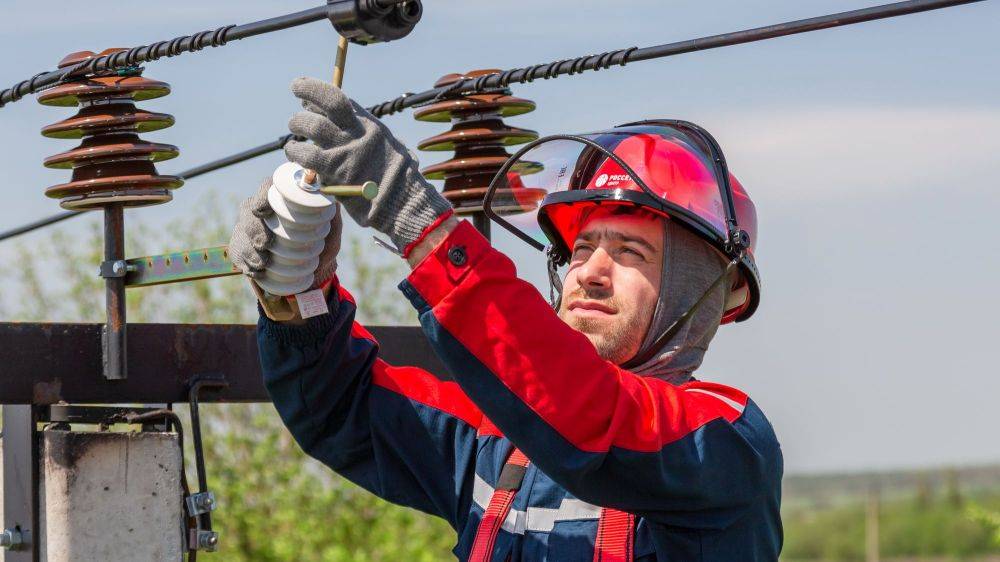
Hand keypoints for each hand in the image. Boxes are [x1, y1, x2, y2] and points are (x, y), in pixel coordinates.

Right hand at [229, 176, 342, 289]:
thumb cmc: (322, 243)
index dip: (261, 196)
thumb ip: (332, 216)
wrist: (312, 269)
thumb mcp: (332, 230)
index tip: (262, 211)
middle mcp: (263, 209)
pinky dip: (244, 261)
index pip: (267, 188)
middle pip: (248, 209)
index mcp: (283, 198)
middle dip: (253, 227)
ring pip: (240, 231)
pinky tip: (254, 270)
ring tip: (261, 264)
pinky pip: (236, 250)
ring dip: (248, 248)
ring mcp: (250, 227)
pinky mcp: (243, 245)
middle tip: (263, 244)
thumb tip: (332, 202)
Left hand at [284, 77, 452, 255]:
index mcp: (370, 126)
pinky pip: (306, 154)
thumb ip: (365, 136)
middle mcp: (357, 133)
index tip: (301, 89)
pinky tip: (293, 152)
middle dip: (306, 101)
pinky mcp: (334, 170)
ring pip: (312, 126)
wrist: (402, 201)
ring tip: (294, 133)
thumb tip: (344, 126)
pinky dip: (295, 151)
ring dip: (298, 125)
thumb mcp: (388, 147)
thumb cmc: (397, 179)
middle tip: (297, 114)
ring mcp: (345, 150)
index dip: (315, 91)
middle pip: (326, 105)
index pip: (339, 99)